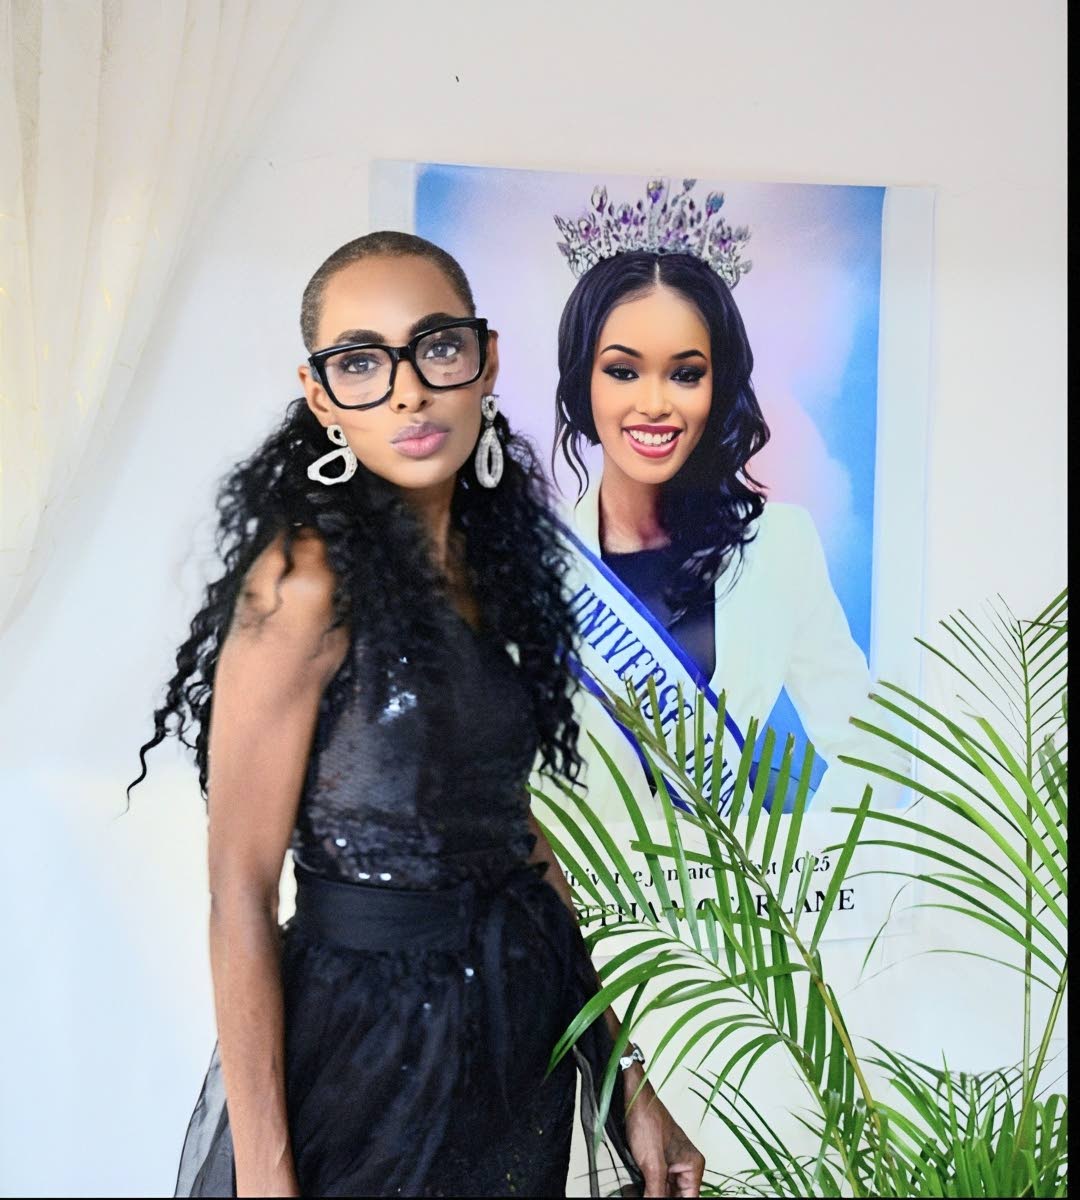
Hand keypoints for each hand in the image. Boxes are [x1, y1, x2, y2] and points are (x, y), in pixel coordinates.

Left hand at [622, 1069, 705, 1196]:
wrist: (632, 1099)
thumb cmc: (647, 1120)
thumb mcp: (653, 1164)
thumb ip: (656, 1192)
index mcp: (693, 1165)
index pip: (689, 1199)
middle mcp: (684, 1166)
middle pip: (676, 1196)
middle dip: (657, 1198)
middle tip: (642, 1195)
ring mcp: (670, 1164)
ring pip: (663, 1192)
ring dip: (648, 1194)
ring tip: (634, 1193)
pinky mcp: (656, 1162)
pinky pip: (653, 1184)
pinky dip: (644, 1189)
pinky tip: (632, 1190)